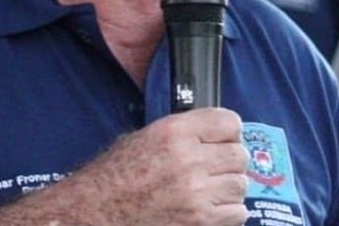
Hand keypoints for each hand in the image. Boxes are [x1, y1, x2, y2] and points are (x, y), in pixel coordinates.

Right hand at [0, 108, 249, 225]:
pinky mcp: (201, 222)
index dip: (228, 131)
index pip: (229, 122)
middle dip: (230, 161)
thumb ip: (182, 132)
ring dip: (228, 188)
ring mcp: (198, 194)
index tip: (222, 139)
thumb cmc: (115, 176)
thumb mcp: (143, 138)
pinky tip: (207, 209)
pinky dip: (227, 212)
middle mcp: (189, 160)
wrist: (97, 212)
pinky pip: (237, 212)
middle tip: (215, 167)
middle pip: (240, 154)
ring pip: (241, 184)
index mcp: (174, 132)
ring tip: (208, 190)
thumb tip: (214, 135)